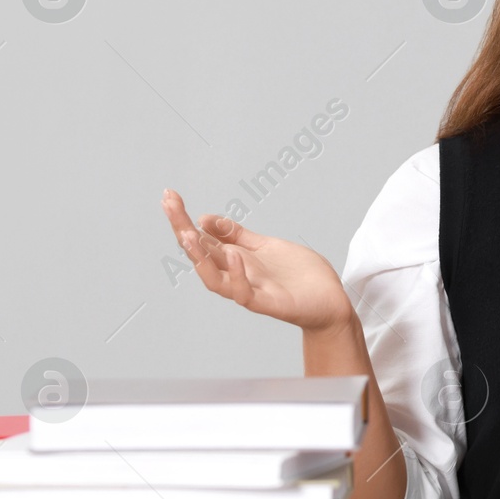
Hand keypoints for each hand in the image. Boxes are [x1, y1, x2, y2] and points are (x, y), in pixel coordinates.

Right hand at [161, 188, 355, 331]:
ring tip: (188, 233)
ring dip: (199, 258)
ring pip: (214, 280)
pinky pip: (244, 294)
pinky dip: (237, 276)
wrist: (330, 301)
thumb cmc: (299, 276)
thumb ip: (236, 235)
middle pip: (200, 255)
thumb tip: (203, 219)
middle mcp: (237, 275)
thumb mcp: (265, 246)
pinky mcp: (269, 303)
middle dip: (182, 230)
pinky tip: (235, 256)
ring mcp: (251, 290)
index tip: (169, 195)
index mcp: (235, 259)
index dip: (183, 219)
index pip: (201, 239)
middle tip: (170, 205)